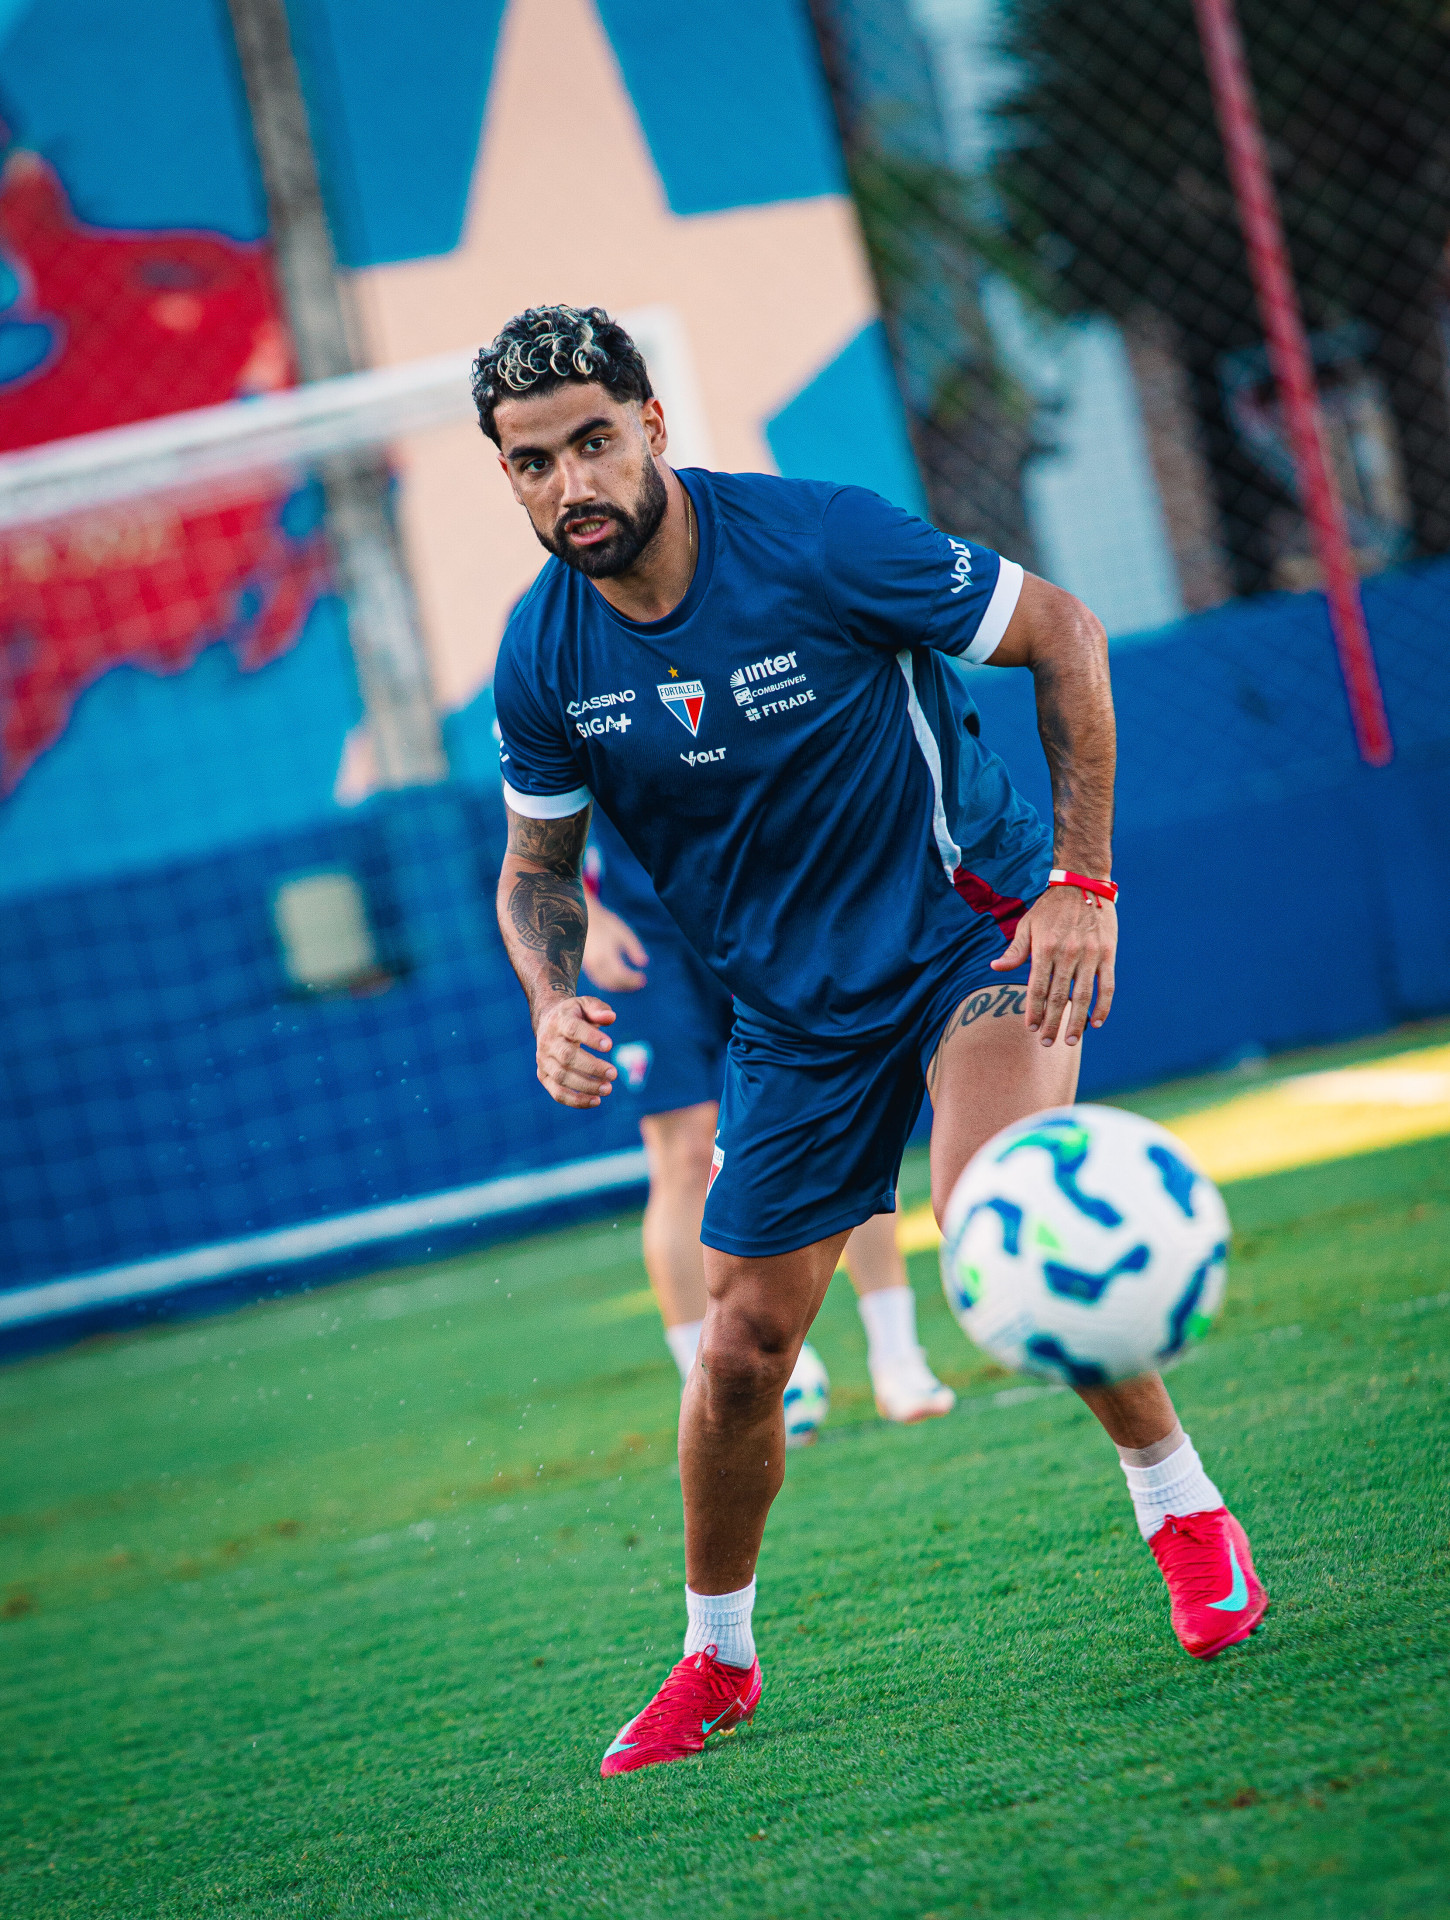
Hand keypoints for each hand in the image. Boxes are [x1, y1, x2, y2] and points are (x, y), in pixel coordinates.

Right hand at [534, 994, 617, 1106]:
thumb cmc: (575, 1014)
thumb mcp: (586, 1004)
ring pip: (562, 1077)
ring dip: (586, 1086)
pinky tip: (596, 1101)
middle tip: (614, 1074)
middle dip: (592, 1067)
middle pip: (567, 1056)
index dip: (590, 1038)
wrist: (548, 1022)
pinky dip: (575, 1100)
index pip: (573, 1029)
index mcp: (559, 1021)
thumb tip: (611, 1017)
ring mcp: (544, 1060)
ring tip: (608, 1089)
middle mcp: (548, 1041)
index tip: (610, 1046)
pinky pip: (557, 1092)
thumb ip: (598, 1009)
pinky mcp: (543, 1075)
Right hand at [583, 903, 648, 991]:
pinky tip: (621, 980)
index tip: (644, 979)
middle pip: (612, 982)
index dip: (633, 979)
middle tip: (640, 983)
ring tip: (633, 983)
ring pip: (604, 984)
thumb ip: (634, 947)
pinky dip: (610, 984)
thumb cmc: (605, 923)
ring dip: (619, 986)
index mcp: (604, 953)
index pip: (620, 974)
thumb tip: (644, 963)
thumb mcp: (623, 932)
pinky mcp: (585, 967)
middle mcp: (594, 962)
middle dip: (627, 985)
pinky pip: (598, 980)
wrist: (582, 919)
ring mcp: (587, 966)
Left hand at [990, 885, 1116, 1046]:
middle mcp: (1067, 953)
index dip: (1034, 1010)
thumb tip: (995, 968)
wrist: (1084, 882)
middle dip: (1053, 1023)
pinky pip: (1107, 985)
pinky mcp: (1108, 953)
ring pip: (1083, 996)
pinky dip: (1103, 1006)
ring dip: (1077, 1021)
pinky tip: (1096, 1023)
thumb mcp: (1028, 924)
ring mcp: (1090, 954)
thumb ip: (1015, 950)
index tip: (1031, 1029)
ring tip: (1071, 1041)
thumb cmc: (1050, 906)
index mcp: (1044, 947)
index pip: (1038, 987)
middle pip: (1060, 997)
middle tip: (1048, 1043)